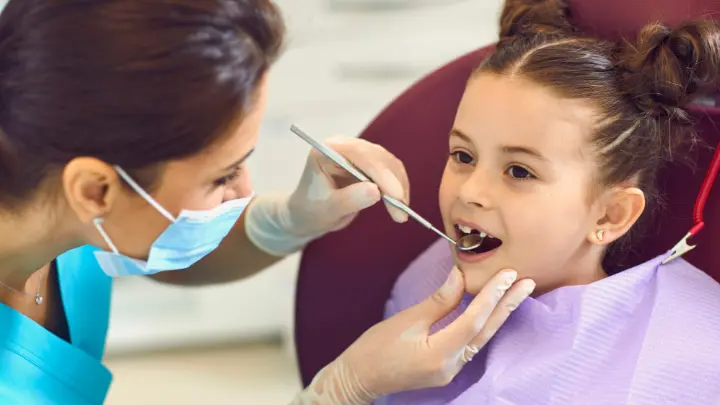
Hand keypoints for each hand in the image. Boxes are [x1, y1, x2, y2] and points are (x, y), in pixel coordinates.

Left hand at [245, 136, 409, 255]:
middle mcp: (344, 146)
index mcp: (328, 150)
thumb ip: (349, 199)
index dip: (381, 174)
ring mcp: (358, 153)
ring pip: (389, 164)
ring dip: (399, 187)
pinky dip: (398, 188)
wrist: (308, 215)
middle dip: (393, 184)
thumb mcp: (327, 210)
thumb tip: (375, 191)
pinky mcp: (369, 164)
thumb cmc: (311, 211)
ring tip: (401, 215)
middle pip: (378, 157)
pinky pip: (391, 172)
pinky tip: (400, 205)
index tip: (396, 196)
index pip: (360, 155)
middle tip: (401, 213)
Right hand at [290, 267, 536, 404]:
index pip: (474, 320)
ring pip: (481, 339)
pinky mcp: (446, 370)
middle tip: (527, 282)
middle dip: (507, 305)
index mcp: (439, 354)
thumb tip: (461, 276)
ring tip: (515, 293)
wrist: (359, 377)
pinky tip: (490, 311)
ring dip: (498, 315)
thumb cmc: (376, 347)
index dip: (492, 295)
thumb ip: (439, 300)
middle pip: (486, 332)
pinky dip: (481, 325)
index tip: (508, 274)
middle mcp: (451, 367)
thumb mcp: (407, 319)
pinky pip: (470, 344)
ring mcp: (450, 372)